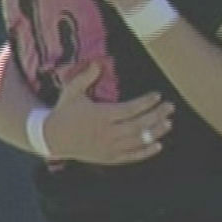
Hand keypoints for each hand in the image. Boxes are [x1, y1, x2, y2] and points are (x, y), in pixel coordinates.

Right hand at [44, 61, 174, 164]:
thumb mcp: (72, 92)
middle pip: (138, 125)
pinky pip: (131, 157)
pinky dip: (146, 152)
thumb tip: (98, 63)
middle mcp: (107, 133)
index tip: (158, 95)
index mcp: (101, 115)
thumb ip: (86, 77)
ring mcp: (109, 148)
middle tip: (170, 107)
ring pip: (138, 141)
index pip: (130, 109)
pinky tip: (158, 145)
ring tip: (169, 123)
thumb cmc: (64, 112)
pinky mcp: (108, 158)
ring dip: (155, 132)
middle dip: (157, 115)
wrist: (52, 138)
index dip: (146, 102)